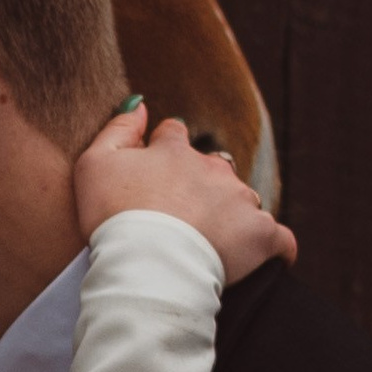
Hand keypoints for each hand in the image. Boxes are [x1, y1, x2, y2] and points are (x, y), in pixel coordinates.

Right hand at [75, 99, 294, 285]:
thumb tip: (139, 105)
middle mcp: (213, 168)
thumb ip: (117, 129)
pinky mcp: (263, 234)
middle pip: (212, 168)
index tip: (154, 179)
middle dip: (199, 188)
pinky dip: (269, 247)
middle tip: (177, 221)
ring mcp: (241, 200)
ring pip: (241, 200)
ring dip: (229, 216)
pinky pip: (277, 238)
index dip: (163, 153)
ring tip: (208, 246)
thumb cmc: (114, 219)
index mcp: (175, 152)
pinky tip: (256, 261)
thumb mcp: (94, 165)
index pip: (174, 136)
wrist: (147, 267)